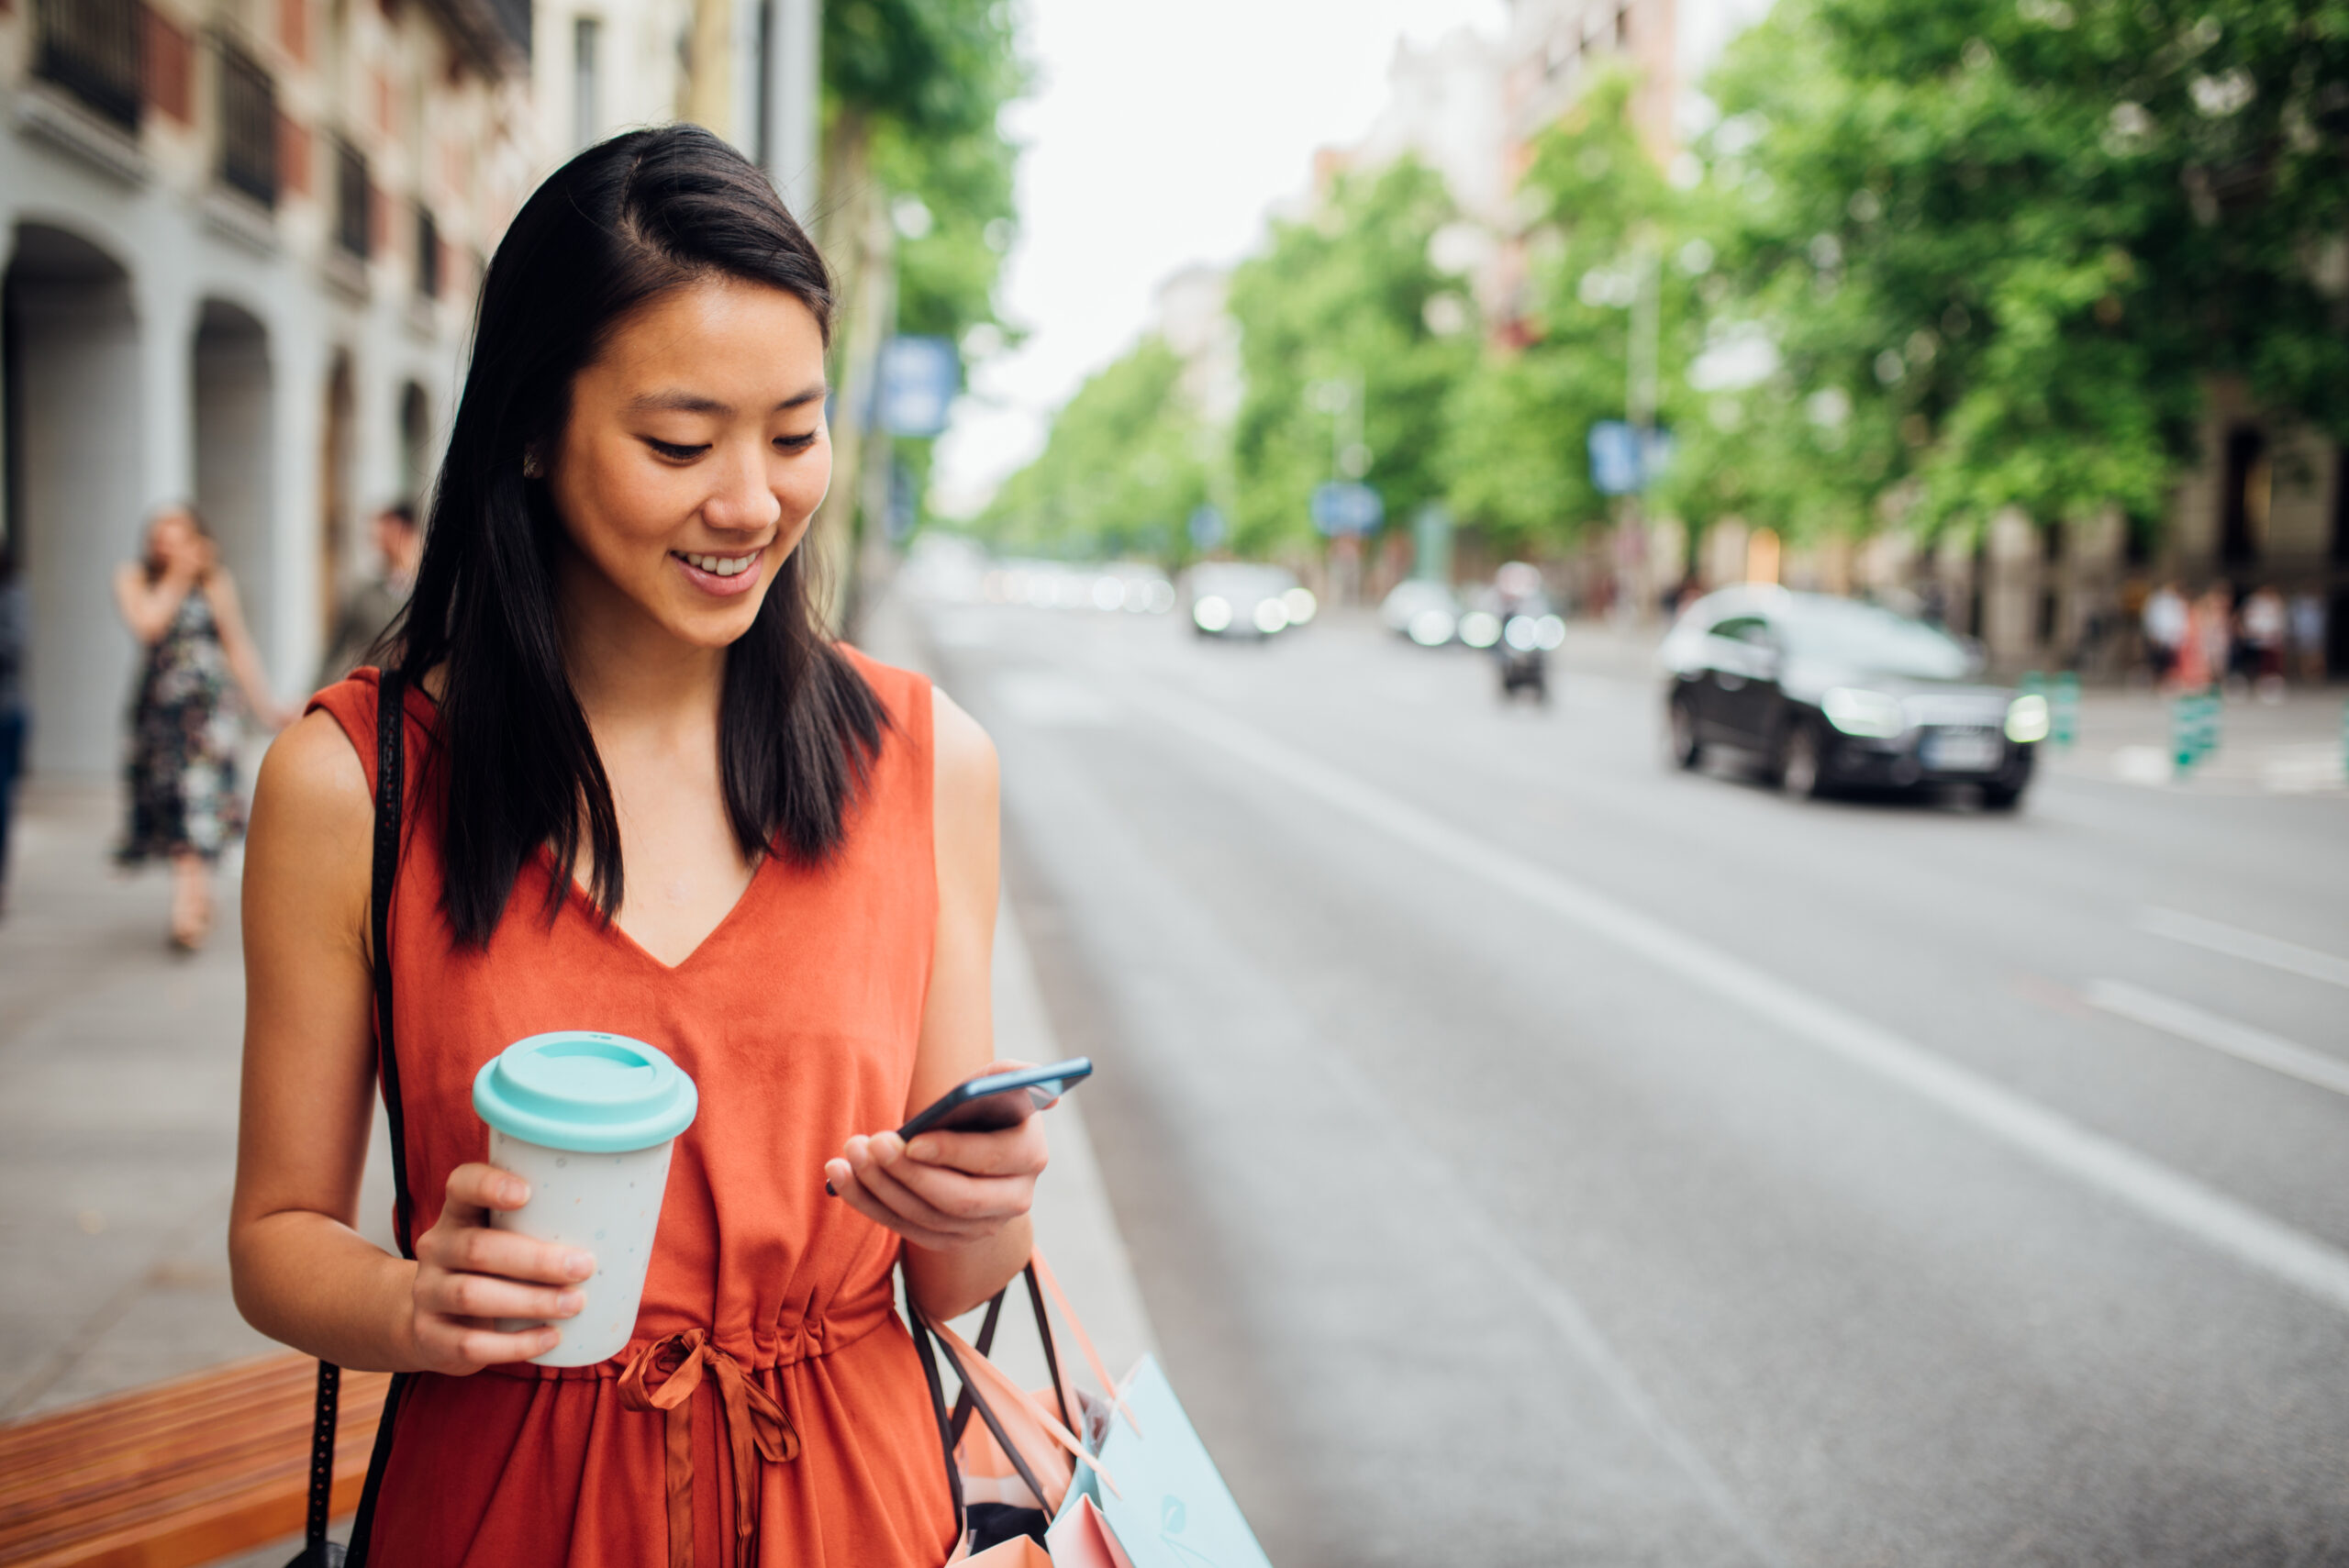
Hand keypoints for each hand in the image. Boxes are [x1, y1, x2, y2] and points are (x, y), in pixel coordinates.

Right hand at [403, 1162, 595, 1373]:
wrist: (432, 1322)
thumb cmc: (493, 1270)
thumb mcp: (504, 1238)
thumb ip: (546, 1223)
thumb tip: (634, 1215)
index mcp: (459, 1214)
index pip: (461, 1185)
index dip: (489, 1185)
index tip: (528, 1192)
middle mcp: (437, 1248)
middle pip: (478, 1248)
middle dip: (536, 1260)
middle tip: (585, 1267)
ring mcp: (428, 1293)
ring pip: (473, 1295)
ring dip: (531, 1301)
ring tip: (576, 1304)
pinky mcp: (430, 1337)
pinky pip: (471, 1343)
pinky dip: (515, 1345)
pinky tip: (551, 1339)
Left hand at [827, 1065, 1049, 1252]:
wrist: (972, 1142)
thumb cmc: (981, 1106)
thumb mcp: (996, 1084)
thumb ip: (1009, 1075)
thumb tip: (1025, 1074)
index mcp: (1030, 1155)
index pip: (992, 1160)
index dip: (951, 1152)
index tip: (910, 1140)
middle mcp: (1015, 1199)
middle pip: (958, 1199)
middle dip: (908, 1174)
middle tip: (868, 1143)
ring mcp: (982, 1226)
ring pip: (926, 1217)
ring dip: (880, 1187)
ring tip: (848, 1154)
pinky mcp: (950, 1239)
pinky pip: (905, 1229)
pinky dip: (867, 1203)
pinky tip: (838, 1175)